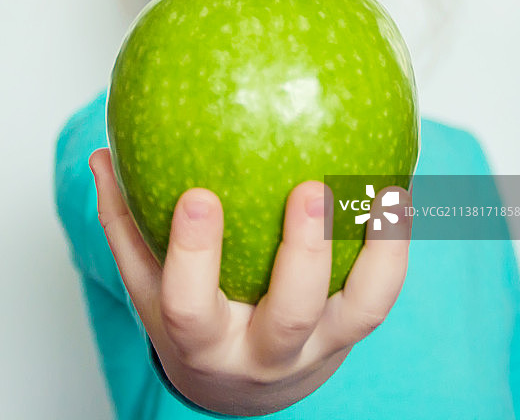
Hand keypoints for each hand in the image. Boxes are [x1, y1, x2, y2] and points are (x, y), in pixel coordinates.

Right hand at [89, 147, 411, 416]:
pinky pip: (385, 290)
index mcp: (202, 341)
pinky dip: (395, 243)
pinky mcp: (353, 332)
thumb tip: (101, 155)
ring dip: (377, 251)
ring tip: (383, 189)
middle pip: (289, 317)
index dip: (193, 257)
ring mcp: (319, 346)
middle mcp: (264, 352)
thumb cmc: (193, 320)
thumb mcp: (151, 286)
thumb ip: (125, 224)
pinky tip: (397, 189)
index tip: (198, 196)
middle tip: (309, 189)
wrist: (245, 387)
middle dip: (303, 255)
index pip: (189, 307)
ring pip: (360, 310)